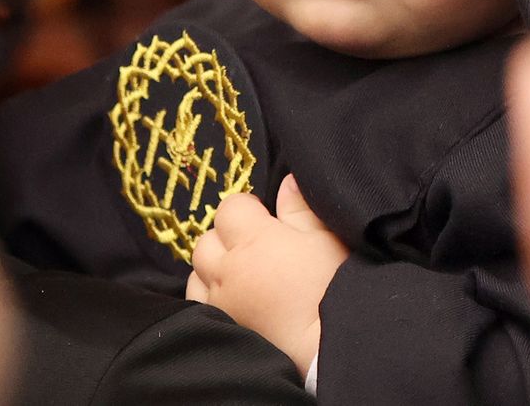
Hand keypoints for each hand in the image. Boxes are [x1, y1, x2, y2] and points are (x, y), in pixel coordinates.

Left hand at [186, 175, 349, 374]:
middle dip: (226, 238)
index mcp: (253, 240)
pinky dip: (208, 297)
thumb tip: (287, 182)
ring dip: (212, 269)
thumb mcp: (326, 241)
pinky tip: (231, 300)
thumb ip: (302, 209)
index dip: (247, 209)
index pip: (230, 208)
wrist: (329, 348)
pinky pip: (198, 304)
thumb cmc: (334, 288)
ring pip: (196, 273)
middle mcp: (228, 269)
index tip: (265, 219)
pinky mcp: (220, 328)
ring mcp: (220, 302)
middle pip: (207, 240)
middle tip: (253, 247)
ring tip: (239, 275)